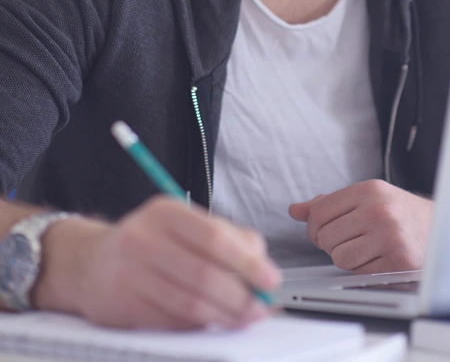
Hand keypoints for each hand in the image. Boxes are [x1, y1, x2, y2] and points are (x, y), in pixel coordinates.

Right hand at [34, 196, 280, 329]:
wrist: (91, 262)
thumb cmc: (150, 243)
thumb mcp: (184, 225)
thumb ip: (226, 236)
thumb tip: (262, 263)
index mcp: (165, 212)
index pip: (214, 237)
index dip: (247, 262)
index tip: (270, 279)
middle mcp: (143, 238)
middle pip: (204, 274)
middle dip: (240, 296)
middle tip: (260, 307)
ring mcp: (129, 273)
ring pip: (189, 304)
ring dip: (224, 316)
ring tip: (242, 318)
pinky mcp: (121, 305)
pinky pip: (171, 322)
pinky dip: (198, 326)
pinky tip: (210, 322)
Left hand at [289, 180, 432, 273]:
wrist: (442, 228)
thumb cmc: (399, 213)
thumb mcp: (367, 198)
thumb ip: (330, 203)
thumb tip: (296, 210)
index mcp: (369, 190)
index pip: (319, 211)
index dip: (315, 226)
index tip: (325, 230)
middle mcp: (379, 210)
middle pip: (326, 237)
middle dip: (331, 243)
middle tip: (350, 240)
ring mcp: (390, 236)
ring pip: (340, 257)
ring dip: (347, 259)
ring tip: (365, 249)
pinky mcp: (398, 261)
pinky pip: (359, 273)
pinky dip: (363, 270)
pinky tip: (378, 259)